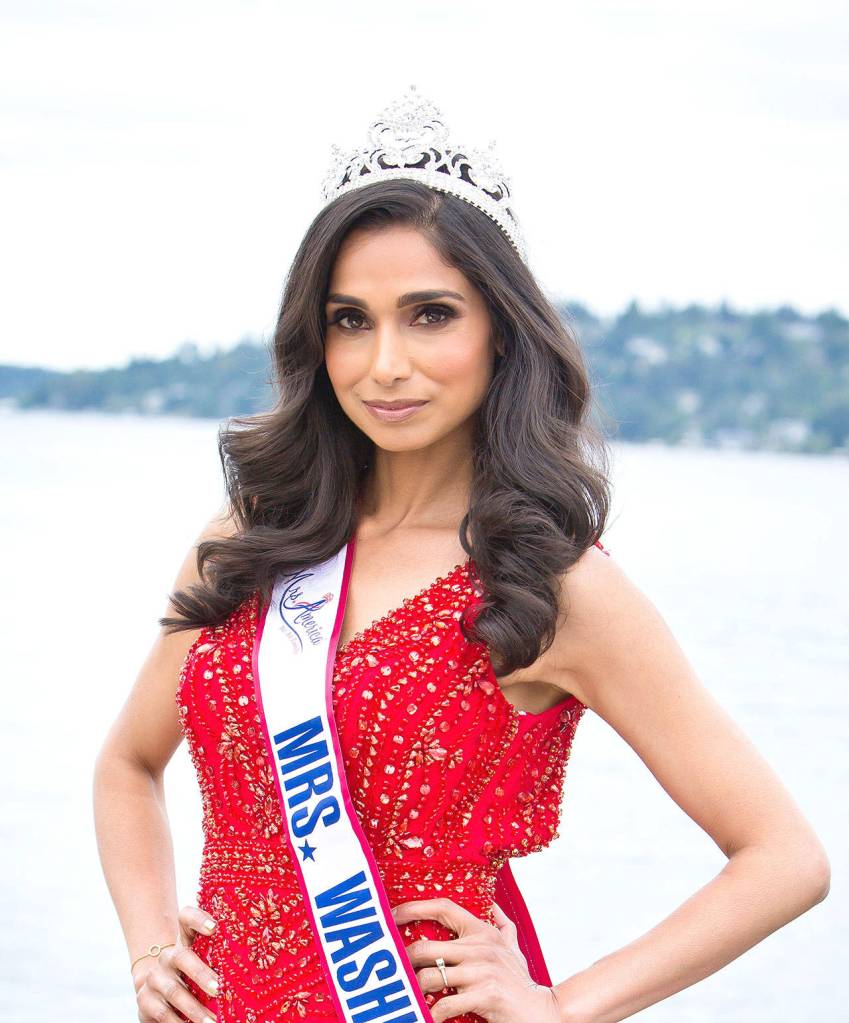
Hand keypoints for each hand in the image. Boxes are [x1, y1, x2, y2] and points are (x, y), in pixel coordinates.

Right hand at [133, 904, 219, 1022]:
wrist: (153, 992)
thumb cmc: (190, 976)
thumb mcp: (202, 962)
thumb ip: (219, 957)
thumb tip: (257, 961)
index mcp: (184, 940)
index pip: (186, 917)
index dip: (198, 919)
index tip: (214, 928)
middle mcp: (168, 956)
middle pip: (182, 957)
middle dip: (201, 974)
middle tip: (219, 989)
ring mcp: (154, 977)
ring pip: (174, 991)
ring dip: (195, 1008)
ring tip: (212, 1021)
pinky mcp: (144, 1000)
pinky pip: (163, 1013)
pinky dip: (179, 1022)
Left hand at [392, 897, 561, 1022]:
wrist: (541, 1012)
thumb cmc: (520, 982)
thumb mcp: (512, 948)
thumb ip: (503, 925)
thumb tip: (493, 904)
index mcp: (483, 932)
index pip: (444, 908)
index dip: (415, 907)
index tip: (394, 914)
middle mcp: (480, 947)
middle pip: (426, 947)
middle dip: (406, 961)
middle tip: (396, 971)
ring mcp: (482, 972)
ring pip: (430, 977)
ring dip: (416, 990)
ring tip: (411, 996)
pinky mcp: (484, 996)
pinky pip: (445, 1004)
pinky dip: (433, 1014)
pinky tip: (429, 1016)